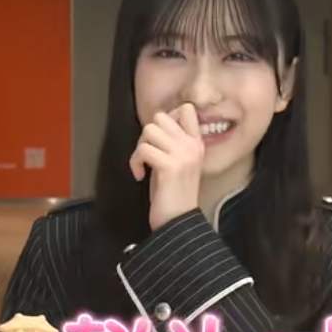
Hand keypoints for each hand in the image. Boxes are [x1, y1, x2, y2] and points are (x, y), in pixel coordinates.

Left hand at [129, 103, 203, 230]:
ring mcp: (183, 155)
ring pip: (149, 130)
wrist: (178, 222)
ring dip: (140, 147)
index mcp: (197, 143)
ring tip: (144, 164)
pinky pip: (143, 150)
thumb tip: (155, 126)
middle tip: (148, 153)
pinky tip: (140, 176)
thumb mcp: (178, 162)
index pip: (187, 109)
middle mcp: (193, 146)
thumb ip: (172, 142)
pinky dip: (135, 162)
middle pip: (161, 117)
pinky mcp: (170, 167)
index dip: (167, 117)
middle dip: (148, 134)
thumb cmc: (173, 195)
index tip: (160, 138)